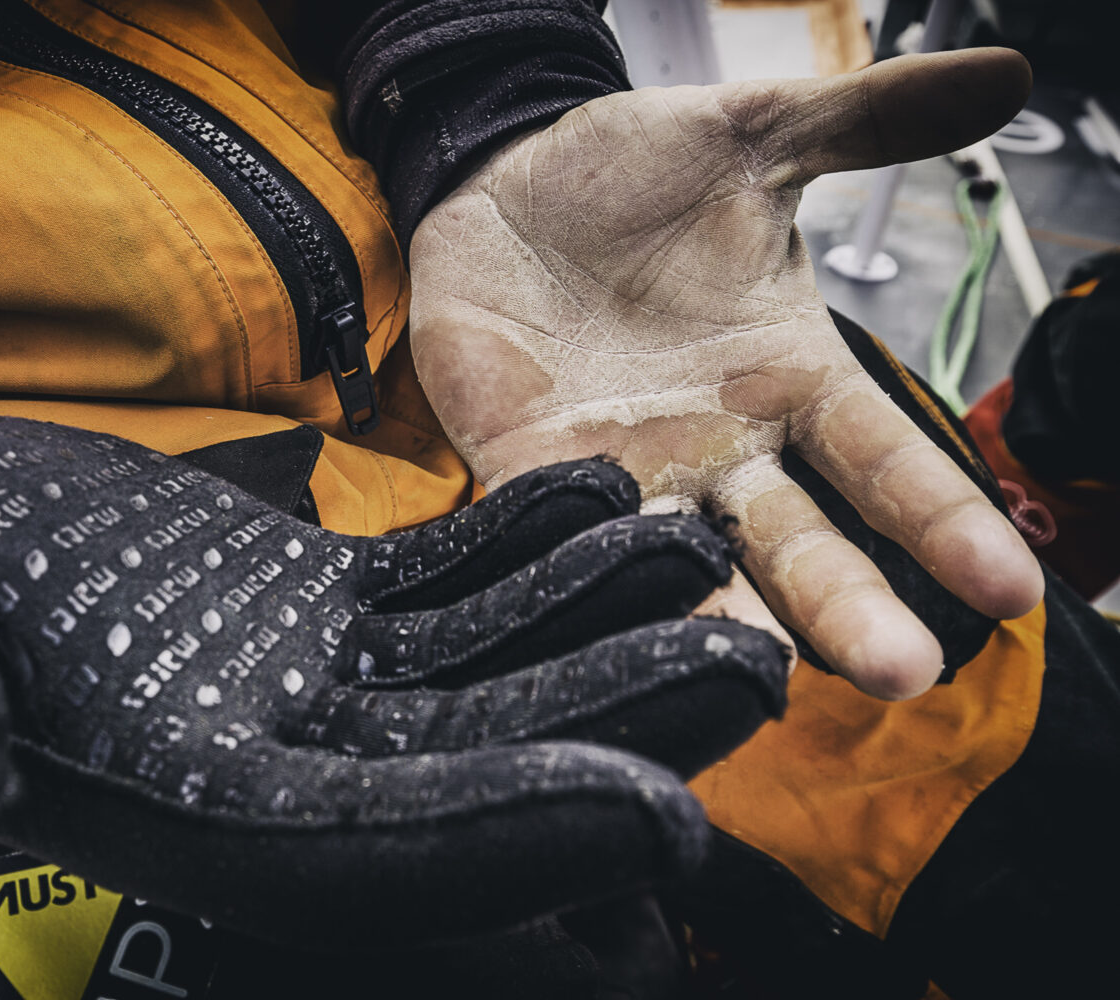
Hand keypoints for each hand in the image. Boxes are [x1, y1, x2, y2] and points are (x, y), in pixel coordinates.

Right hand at [0, 411, 788, 946]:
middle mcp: (266, 765)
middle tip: (751, 667)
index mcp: (172, 810)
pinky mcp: (310, 605)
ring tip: (703, 554)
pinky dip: (520, 544)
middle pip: (472, 768)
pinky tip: (602, 490)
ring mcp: (302, 685)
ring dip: (596, 621)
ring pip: (481, 671)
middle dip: (610, 725)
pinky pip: (440, 583)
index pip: (367, 861)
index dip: (511, 847)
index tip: (658, 816)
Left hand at [409, 49, 1042, 699]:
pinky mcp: (528, 467)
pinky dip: (586, 568)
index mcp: (788, 379)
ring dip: (721, 619)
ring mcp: (624, 465)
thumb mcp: (750, 137)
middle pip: (798, 544)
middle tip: (903, 672)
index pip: (883, 462)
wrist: (503, 180)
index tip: (1009, 586)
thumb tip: (1009, 70)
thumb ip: (862, 122)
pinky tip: (616, 618)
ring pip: (685, 563)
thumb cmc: (632, 174)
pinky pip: (561, 529)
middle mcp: (719, 444)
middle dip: (848, 606)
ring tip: (762, 679)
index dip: (942, 521)